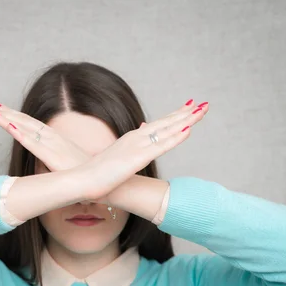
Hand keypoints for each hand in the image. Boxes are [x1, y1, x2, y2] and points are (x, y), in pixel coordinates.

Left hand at [0, 103, 89, 171]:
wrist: (105, 182)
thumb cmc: (89, 178)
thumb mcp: (70, 170)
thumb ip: (58, 168)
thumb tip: (48, 175)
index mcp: (58, 141)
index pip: (33, 125)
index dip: (16, 117)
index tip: (0, 111)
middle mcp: (55, 139)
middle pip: (26, 122)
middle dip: (6, 114)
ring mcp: (54, 147)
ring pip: (25, 129)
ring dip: (7, 119)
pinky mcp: (54, 158)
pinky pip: (33, 144)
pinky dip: (20, 133)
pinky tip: (8, 126)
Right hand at [80, 102, 208, 200]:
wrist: (81, 180)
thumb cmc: (95, 174)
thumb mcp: (114, 161)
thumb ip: (125, 154)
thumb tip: (130, 152)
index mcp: (132, 139)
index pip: (158, 125)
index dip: (175, 116)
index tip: (189, 108)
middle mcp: (136, 138)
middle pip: (166, 122)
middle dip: (186, 113)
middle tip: (204, 104)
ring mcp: (137, 147)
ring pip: (167, 130)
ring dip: (186, 119)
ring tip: (203, 110)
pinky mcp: (137, 159)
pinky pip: (161, 146)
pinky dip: (175, 137)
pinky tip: (188, 129)